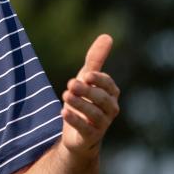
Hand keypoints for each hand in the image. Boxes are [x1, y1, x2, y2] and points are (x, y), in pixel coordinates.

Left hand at [61, 34, 120, 159]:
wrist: (78, 134)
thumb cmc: (85, 101)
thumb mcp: (87, 79)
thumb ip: (96, 60)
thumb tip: (107, 36)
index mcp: (111, 94)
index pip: (108, 85)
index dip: (99, 80)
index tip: (86, 75)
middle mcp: (110, 109)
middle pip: (102, 99)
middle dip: (87, 91)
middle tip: (70, 84)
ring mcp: (102, 124)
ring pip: (94, 113)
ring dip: (80, 104)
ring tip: (65, 96)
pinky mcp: (90, 137)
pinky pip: (85, 129)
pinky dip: (74, 120)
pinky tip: (63, 112)